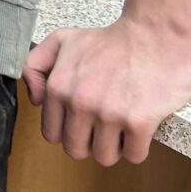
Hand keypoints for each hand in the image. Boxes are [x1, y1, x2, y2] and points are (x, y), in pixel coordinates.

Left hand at [22, 15, 190, 164]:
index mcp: (59, 87)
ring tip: (122, 125)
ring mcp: (109, 114)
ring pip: (105, 157)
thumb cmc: (111, 40)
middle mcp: (80, 103)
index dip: (68, 130)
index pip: (52, 134)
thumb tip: (37, 100)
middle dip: (89, 142)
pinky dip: (138, 147)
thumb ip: (36, 66)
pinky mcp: (139, 122)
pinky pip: (134, 156)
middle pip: (76, 150)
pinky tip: (140, 126)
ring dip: (114, 146)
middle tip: (103, 125)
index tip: (81, 121)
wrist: (154, 34)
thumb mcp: (63, 41)